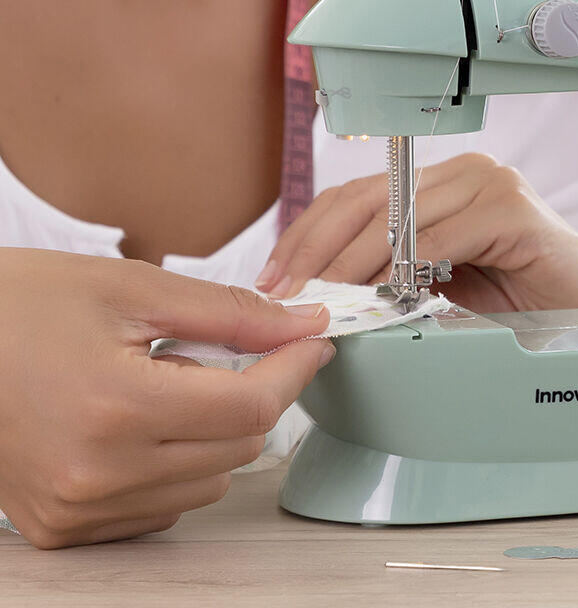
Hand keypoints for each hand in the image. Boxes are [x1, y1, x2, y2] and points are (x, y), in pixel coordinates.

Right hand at [0, 248, 331, 549]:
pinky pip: (161, 505)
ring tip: (168, 380)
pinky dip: (175, 464)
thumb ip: (233, 314)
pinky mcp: (62, 527)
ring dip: (215, 432)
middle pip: (237, 447)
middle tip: (234, 349)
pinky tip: (143, 419)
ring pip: (207, 482)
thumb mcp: (137, 288)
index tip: (311, 339)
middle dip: (255, 393)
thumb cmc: (28, 303)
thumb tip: (303, 325)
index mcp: (118, 408)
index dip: (294, 368)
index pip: (251, 408)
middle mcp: (96, 475)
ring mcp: (76, 510)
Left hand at [256, 152, 577, 313]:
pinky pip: (441, 238)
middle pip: (366, 199)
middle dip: (316, 252)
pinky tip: (385, 301)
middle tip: (288, 298)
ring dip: (352, 268)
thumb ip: (390, 277)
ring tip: (327, 307)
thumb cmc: (521, 306)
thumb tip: (315, 297)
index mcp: (441, 184)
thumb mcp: (439, 288)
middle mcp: (464, 173)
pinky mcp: (514, 211)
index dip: (306, 235)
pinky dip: (404, 271)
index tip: (275, 280)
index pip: (354, 195)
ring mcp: (491, 185)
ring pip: (396, 219)